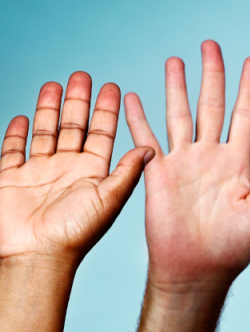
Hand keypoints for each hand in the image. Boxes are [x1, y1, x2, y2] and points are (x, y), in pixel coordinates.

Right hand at [0, 73, 151, 265]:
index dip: (106, 111)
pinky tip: (24, 116)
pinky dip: (18, 133)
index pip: (102, 134)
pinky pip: (14, 150)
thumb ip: (127, 172)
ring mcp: (39, 173)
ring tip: (55, 84)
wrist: (36, 256)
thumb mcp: (109, 199)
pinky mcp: (12, 178)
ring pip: (46, 132)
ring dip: (50, 109)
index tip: (111, 86)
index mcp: (93, 173)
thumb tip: (152, 148)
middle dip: (78, 101)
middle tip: (83, 75)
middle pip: (74, 127)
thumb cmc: (75, 234)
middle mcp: (68, 170)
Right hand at [125, 40, 249, 288]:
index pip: (246, 115)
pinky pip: (146, 139)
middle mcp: (211, 157)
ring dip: (177, 87)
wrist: (198, 270)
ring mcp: (184, 163)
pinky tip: (134, 96)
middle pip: (212, 105)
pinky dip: (139, 118)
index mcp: (239, 163)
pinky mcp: (157, 174)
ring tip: (177, 60)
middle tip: (212, 45)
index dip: (249, 88)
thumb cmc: (234, 247)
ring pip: (179, 114)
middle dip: (213, 75)